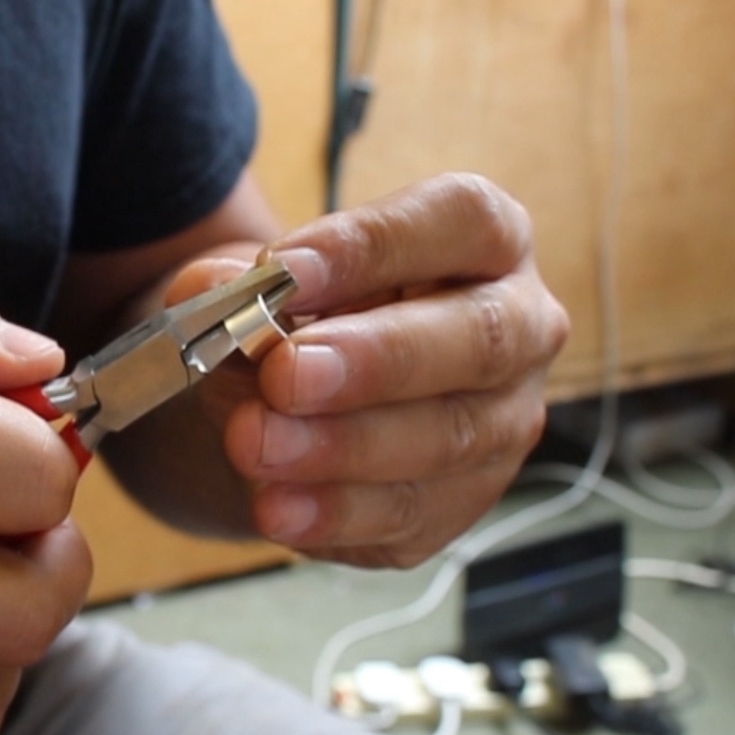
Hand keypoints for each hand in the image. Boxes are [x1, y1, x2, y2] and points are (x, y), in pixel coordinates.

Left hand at [172, 173, 568, 567]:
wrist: (291, 403)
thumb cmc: (304, 316)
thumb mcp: (260, 284)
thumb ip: (234, 284)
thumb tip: (214, 294)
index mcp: (487, 240)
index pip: (462, 220)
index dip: (375, 245)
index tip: (283, 271)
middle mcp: (519, 327)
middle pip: (480, 338)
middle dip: (377, 359)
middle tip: (285, 375)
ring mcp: (501, 422)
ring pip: (447, 438)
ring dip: (343, 446)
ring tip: (255, 444)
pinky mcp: (462, 502)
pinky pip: (411, 515)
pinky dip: (336, 514)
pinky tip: (277, 506)